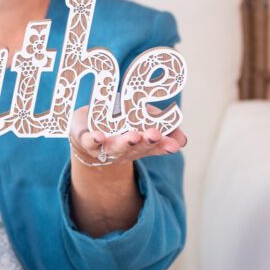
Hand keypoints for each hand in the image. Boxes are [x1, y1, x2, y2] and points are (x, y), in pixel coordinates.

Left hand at [68, 104, 186, 167]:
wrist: (87, 129)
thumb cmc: (121, 122)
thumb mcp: (145, 120)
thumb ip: (165, 127)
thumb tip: (183, 140)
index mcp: (141, 144)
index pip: (155, 146)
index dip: (164, 145)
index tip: (174, 144)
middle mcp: (125, 149)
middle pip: (137, 147)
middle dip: (146, 141)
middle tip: (155, 134)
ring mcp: (106, 147)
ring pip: (116, 147)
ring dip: (124, 142)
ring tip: (132, 136)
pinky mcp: (86, 141)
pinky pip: (90, 142)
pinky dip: (94, 140)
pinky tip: (98, 136)